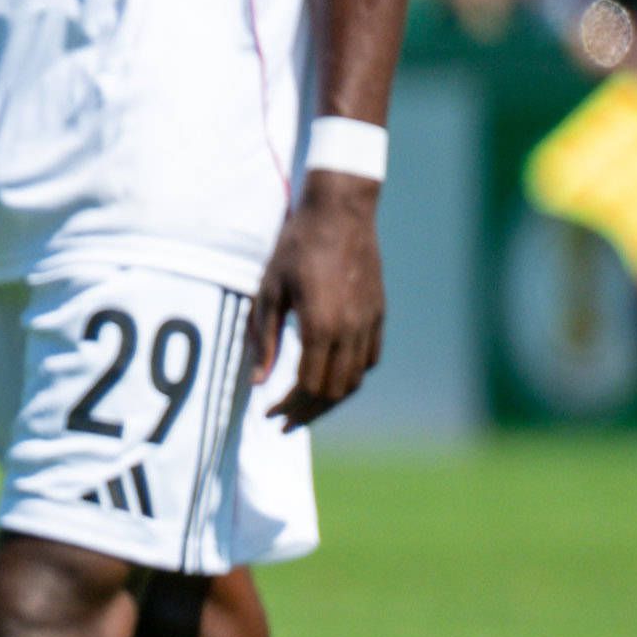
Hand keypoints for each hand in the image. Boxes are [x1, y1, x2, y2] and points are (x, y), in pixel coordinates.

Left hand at [251, 170, 385, 424]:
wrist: (341, 214)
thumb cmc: (295, 248)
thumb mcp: (268, 291)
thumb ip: (262, 338)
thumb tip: (257, 382)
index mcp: (321, 326)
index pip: (309, 386)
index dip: (288, 407)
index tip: (268, 414)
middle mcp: (351, 330)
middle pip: (334, 391)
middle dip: (307, 412)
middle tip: (283, 422)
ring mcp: (370, 323)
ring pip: (355, 380)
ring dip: (329, 400)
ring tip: (304, 408)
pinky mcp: (379, 315)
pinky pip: (369, 360)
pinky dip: (350, 378)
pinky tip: (329, 379)